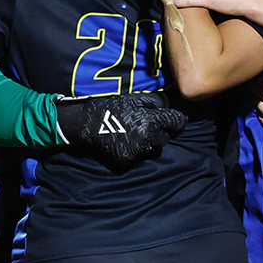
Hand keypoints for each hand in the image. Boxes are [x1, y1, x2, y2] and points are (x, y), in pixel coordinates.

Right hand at [56, 92, 185, 170]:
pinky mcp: (128, 163)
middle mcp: (147, 140)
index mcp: (151, 121)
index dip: (176, 120)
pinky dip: (135, 153)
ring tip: (133, 135)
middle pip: (165, 138)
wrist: (85, 124)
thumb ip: (157, 103)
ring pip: (153, 150)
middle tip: (144, 126)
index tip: (172, 120)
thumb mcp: (134, 99)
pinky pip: (139, 158)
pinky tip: (124, 144)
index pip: (177, 122)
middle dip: (159, 132)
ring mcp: (138, 154)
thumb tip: (172, 107)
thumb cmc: (110, 107)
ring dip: (148, 144)